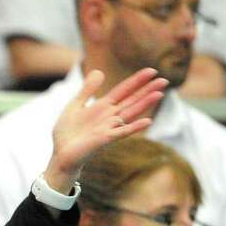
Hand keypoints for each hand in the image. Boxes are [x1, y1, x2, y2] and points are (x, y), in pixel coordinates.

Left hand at [45, 67, 166, 193]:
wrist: (60, 154)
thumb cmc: (67, 134)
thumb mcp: (74, 106)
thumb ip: (87, 90)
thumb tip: (99, 71)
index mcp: (102, 107)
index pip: (123, 90)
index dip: (136, 80)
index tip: (152, 70)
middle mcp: (109, 117)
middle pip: (132, 100)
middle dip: (147, 90)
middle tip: (164, 80)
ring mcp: (109, 128)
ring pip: (131, 113)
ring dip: (145, 104)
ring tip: (160, 94)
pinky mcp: (104, 139)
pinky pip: (122, 132)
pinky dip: (134, 127)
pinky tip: (148, 121)